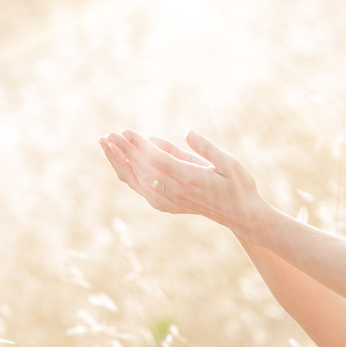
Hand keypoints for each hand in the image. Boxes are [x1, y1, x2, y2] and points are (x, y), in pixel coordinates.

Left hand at [99, 129, 267, 234]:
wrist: (240, 215)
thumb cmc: (238, 185)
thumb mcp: (230, 163)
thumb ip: (207, 148)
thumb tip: (187, 132)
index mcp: (191, 179)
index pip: (157, 160)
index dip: (139, 145)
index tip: (124, 131)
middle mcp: (176, 192)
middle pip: (142, 169)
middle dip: (123, 150)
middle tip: (107, 134)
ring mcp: (169, 201)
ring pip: (136, 181)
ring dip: (119, 162)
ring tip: (105, 144)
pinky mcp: (166, 205)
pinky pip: (140, 189)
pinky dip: (127, 174)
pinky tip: (118, 163)